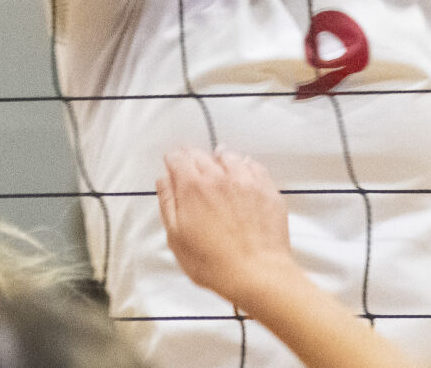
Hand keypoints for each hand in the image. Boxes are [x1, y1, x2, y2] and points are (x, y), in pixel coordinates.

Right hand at [157, 147, 297, 309]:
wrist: (258, 275)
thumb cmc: (217, 264)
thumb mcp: (176, 238)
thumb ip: (168, 204)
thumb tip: (164, 183)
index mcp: (193, 188)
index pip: (178, 158)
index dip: (172, 159)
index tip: (172, 163)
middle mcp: (219, 178)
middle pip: (200, 154)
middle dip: (191, 158)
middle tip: (190, 167)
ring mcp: (245, 182)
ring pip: (227, 156)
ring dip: (218, 159)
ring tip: (216, 168)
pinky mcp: (266, 190)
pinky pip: (253, 166)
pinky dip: (244, 165)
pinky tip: (241, 174)